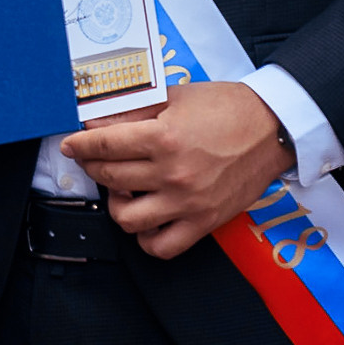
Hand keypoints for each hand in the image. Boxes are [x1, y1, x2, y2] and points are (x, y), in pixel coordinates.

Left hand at [62, 80, 294, 258]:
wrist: (273, 128)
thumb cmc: (226, 108)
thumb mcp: (174, 98)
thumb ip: (133, 112)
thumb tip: (96, 123)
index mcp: (163, 138)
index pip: (104, 145)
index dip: (80, 145)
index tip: (71, 145)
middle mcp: (172, 174)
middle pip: (110, 178)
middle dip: (93, 167)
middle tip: (95, 159)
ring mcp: (188, 202)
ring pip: (127, 218)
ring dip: (116, 204)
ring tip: (122, 190)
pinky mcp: (204, 222)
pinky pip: (162, 246)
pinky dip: (145, 238)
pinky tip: (145, 218)